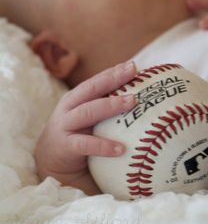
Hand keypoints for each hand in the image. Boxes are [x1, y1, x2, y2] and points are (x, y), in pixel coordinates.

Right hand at [34, 61, 137, 194]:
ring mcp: (65, 125)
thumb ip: (106, 106)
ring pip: (87, 112)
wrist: (51, 159)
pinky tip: (121, 148)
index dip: (114, 71)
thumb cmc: (79, 133)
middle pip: (91, 89)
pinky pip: (85, 144)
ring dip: (110, 105)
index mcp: (77, 97)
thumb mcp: (89, 116)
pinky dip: (103, 146)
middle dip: (113, 79)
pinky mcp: (65, 146)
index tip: (133, 65)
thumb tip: (140, 95)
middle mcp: (69, 107)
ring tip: (132, 102)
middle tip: (133, 72)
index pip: (96, 81)